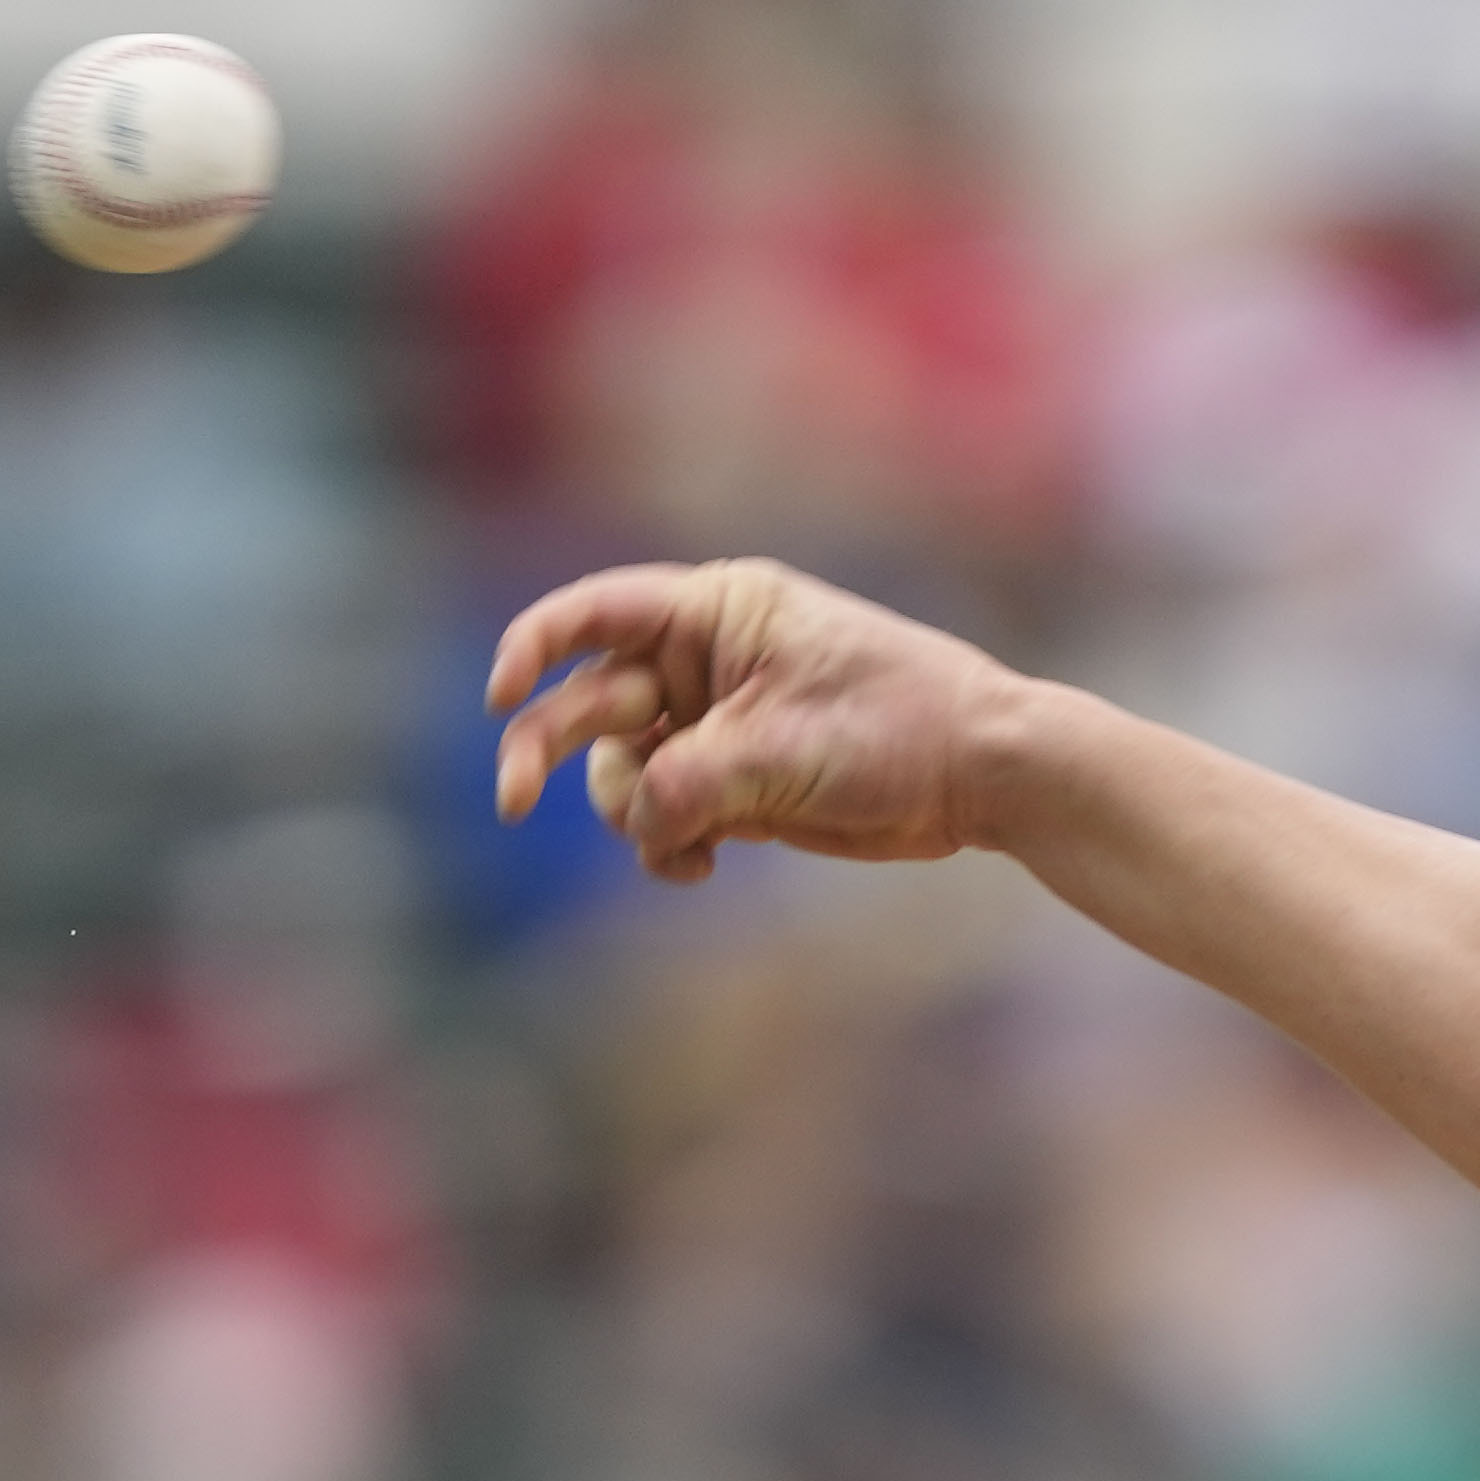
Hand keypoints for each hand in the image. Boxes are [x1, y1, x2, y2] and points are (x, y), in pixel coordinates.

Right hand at [486, 559, 1029, 882]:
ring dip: (635, 814)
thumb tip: (636, 823)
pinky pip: (665, 816)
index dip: (534, 647)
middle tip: (512, 802)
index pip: (595, 613)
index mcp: (716, 613)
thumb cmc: (895, 727)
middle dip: (546, 750)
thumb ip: (691, 781)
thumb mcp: (780, 748)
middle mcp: (705, 663)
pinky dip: (668, 844)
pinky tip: (702, 867)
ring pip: (624, 773)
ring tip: (690, 846)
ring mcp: (717, 727)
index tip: (498, 696)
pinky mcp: (736, 786)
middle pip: (589, 702)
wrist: (980, 776)